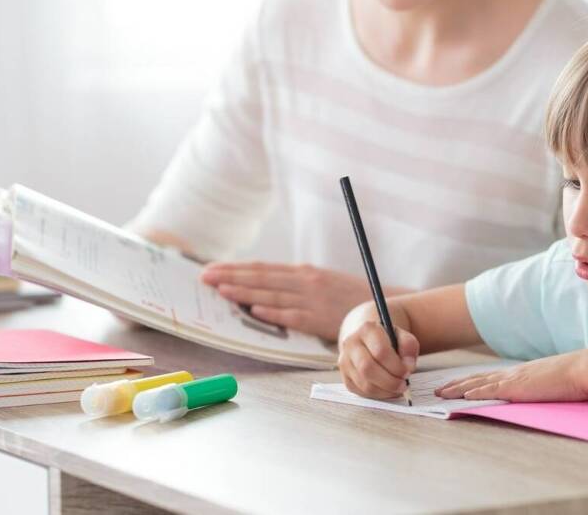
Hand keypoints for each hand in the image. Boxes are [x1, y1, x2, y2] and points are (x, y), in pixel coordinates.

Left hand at [200, 262, 373, 339]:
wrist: (382, 307)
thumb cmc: (348, 298)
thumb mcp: (321, 283)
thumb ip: (296, 284)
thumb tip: (265, 289)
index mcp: (303, 273)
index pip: (263, 269)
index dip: (236, 268)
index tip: (212, 269)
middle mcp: (305, 282)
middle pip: (262, 278)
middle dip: (231, 276)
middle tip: (205, 277)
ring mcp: (312, 299)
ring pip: (272, 294)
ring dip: (245, 291)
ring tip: (221, 290)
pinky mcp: (320, 318)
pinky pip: (293, 315)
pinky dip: (273, 312)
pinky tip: (255, 310)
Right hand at [338, 316, 419, 399]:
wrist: (367, 341)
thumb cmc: (387, 340)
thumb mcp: (402, 336)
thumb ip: (409, 346)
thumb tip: (408, 366)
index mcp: (367, 329)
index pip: (380, 351)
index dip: (396, 366)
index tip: (407, 372)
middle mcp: (351, 344)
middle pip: (368, 368)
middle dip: (389, 381)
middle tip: (403, 384)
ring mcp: (345, 361)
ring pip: (364, 384)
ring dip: (385, 391)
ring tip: (397, 388)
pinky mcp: (345, 377)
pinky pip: (362, 392)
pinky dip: (378, 395)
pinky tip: (387, 389)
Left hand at [435, 351, 587, 401]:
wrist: (584, 368)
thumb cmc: (573, 377)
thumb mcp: (550, 382)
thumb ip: (538, 387)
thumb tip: (535, 393)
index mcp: (519, 373)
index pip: (488, 378)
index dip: (470, 382)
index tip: (455, 386)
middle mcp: (512, 374)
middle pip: (477, 379)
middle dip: (455, 385)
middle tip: (437, 390)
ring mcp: (513, 379)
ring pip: (478, 384)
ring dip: (457, 389)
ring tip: (440, 394)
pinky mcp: (517, 387)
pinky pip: (491, 390)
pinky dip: (474, 392)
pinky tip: (462, 396)